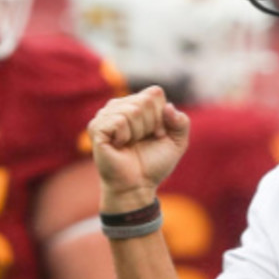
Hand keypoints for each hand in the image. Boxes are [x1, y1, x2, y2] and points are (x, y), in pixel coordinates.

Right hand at [88, 86, 190, 212]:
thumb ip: (181, 122)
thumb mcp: (178, 141)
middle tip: (143, 140)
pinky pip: (118, 121)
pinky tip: (119, 145)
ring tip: (131, 143)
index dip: (162, 116)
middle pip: (145, 101)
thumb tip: (168, 106)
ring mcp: (105, 115)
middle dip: (151, 125)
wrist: (138, 185)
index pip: (155, 93)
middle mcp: (119, 106)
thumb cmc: (154, 163)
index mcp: (137, 103)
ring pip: (132, 110)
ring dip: (138, 132)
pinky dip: (125, 136)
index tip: (158, 134)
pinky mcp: (96, 128)